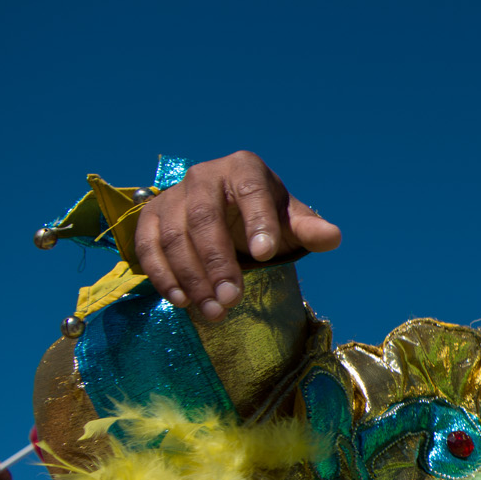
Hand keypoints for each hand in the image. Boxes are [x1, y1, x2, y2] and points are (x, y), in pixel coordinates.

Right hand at [132, 151, 340, 321]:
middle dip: (218, 263)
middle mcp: (204, 175)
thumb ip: (309, 229)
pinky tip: (181, 301)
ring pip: (174, 236)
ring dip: (190, 277)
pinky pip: (148, 246)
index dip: (257, 222)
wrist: (227, 213)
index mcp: (244, 168)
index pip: (251, 192)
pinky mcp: (150, 217)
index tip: (265, 254)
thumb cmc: (264, 217)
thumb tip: (333, 237)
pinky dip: (161, 275)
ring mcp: (172, 195)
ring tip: (212, 310)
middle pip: (204, 218)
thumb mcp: (290, 221)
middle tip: (231, 300)